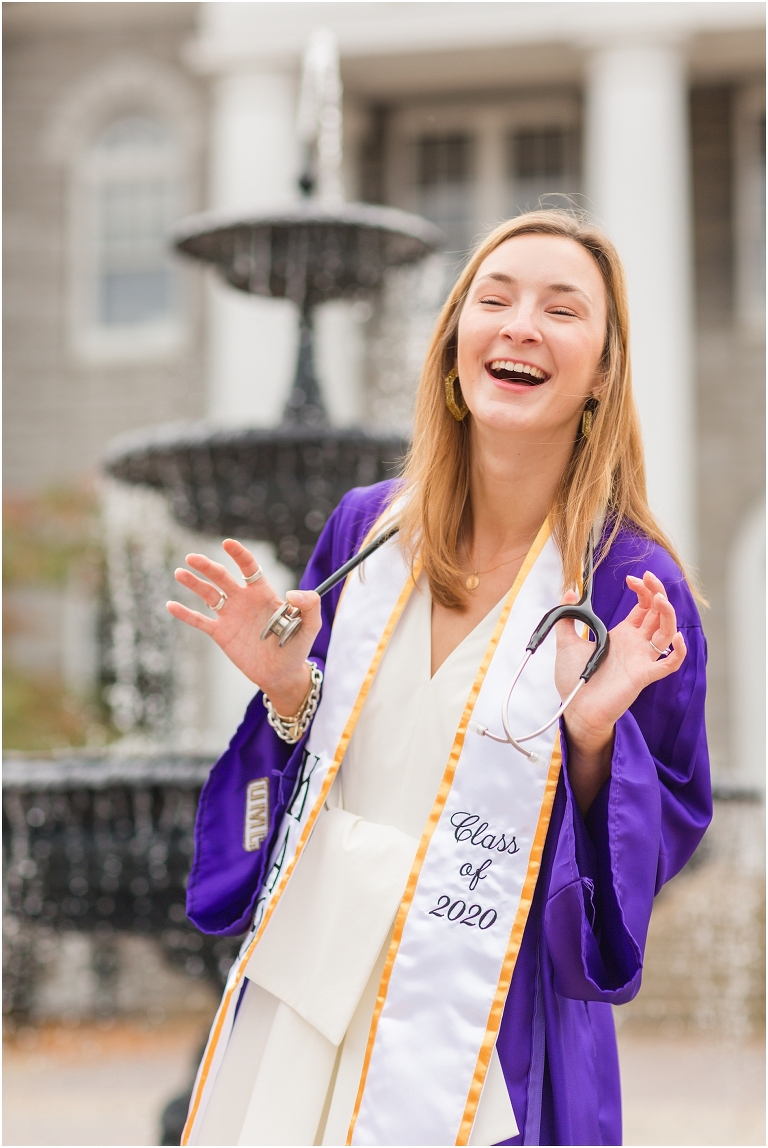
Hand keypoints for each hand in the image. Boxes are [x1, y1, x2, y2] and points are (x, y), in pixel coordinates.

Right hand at [166, 539, 322, 714]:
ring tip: (179, 572)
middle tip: (192, 557)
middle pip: (222, 577)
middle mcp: (244, 600)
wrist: (282, 674)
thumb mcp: (311, 626)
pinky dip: (185, 613)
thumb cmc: (297, 647)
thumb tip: (292, 592)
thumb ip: (309, 605)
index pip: (249, 568)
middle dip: (207, 566)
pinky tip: (171, 605)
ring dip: (193, 583)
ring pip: (208, 594)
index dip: (239, 554)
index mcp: (263, 593)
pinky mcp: (221, 634)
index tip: (227, 543)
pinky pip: (200, 621)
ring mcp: (230, 616)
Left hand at [554, 570, 686, 812]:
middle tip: (650, 577)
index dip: (643, 589)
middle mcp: (636, 644)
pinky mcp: (644, 675)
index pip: (643, 606)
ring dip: (668, 613)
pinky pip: (670, 663)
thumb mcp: (566, 642)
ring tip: (660, 598)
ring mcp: (642, 659)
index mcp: (622, 635)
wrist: (575, 708)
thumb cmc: (575, 680)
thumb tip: (570, 592)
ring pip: (667, 632)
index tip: (632, 578)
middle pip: (658, 613)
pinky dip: (678, 651)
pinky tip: (676, 637)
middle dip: (657, 592)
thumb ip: (567, 617)